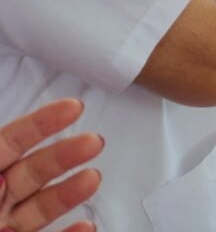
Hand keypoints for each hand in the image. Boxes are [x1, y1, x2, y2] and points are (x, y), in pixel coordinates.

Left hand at [0, 99, 103, 231]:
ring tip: (93, 178)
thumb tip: (0, 179)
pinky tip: (86, 225)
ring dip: (71, 191)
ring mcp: (6, 226)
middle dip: (66, 153)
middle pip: (33, 170)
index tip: (73, 107)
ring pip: (43, 205)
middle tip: (94, 142)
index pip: (9, 143)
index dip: (40, 123)